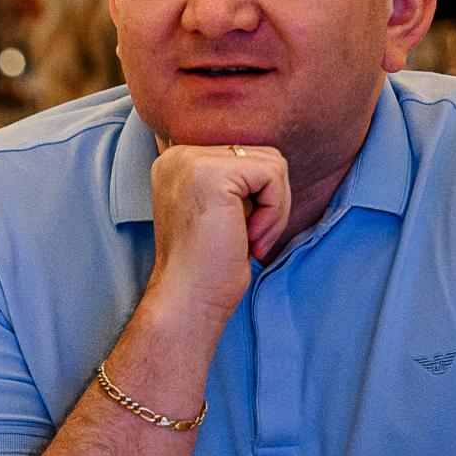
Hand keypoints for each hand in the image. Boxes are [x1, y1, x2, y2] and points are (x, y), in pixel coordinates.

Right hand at [145, 142, 290, 323]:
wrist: (188, 300)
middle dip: (271, 201)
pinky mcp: (211, 174)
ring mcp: (192, 161)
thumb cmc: (209, 267)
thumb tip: (276, 163)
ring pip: (273, 164)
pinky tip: (250, 238)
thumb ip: (238, 181)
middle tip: (250, 239)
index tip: (240, 232)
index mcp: (179, 161)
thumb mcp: (222, 210)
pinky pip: (273, 176)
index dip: (259, 197)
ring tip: (250, 239)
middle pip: (263, 155)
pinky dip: (274, 212)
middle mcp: (180, 155)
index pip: (247, 155)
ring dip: (275, 209)